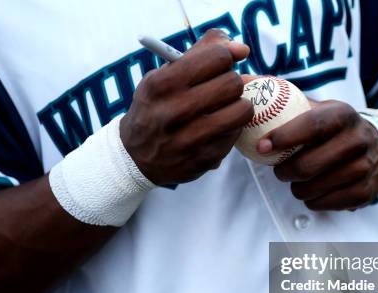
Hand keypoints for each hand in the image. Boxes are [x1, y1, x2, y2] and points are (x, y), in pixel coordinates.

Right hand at [120, 29, 253, 184]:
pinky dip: (232, 128)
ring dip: (238, 106)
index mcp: (162, 84)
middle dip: (231, 82)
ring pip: (241, 110)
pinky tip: (217, 128)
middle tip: (221, 89)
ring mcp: (189, 139)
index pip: (217, 57)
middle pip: (232, 83)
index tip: (217, 66)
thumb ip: (202, 53)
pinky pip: (236, 133)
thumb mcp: (164, 75)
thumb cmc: (156, 107)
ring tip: (225, 107)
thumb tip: (242, 48)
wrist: (135, 156)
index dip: (223, 58)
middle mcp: (173, 112)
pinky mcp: (203, 159)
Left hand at [259, 100, 377, 210]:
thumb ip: (285, 100)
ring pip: (312, 189)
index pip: (312, 126)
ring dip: (296, 188)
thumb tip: (244, 83)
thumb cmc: (333, 128)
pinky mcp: (366, 192)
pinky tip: (315, 190)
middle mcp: (358, 140)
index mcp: (342, 115)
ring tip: (298, 179)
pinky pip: (324, 204)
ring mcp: (364, 167)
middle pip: (307, 166)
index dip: (284, 137)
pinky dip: (312, 200)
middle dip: (283, 171)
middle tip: (279, 170)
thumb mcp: (318, 109)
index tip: (262, 146)